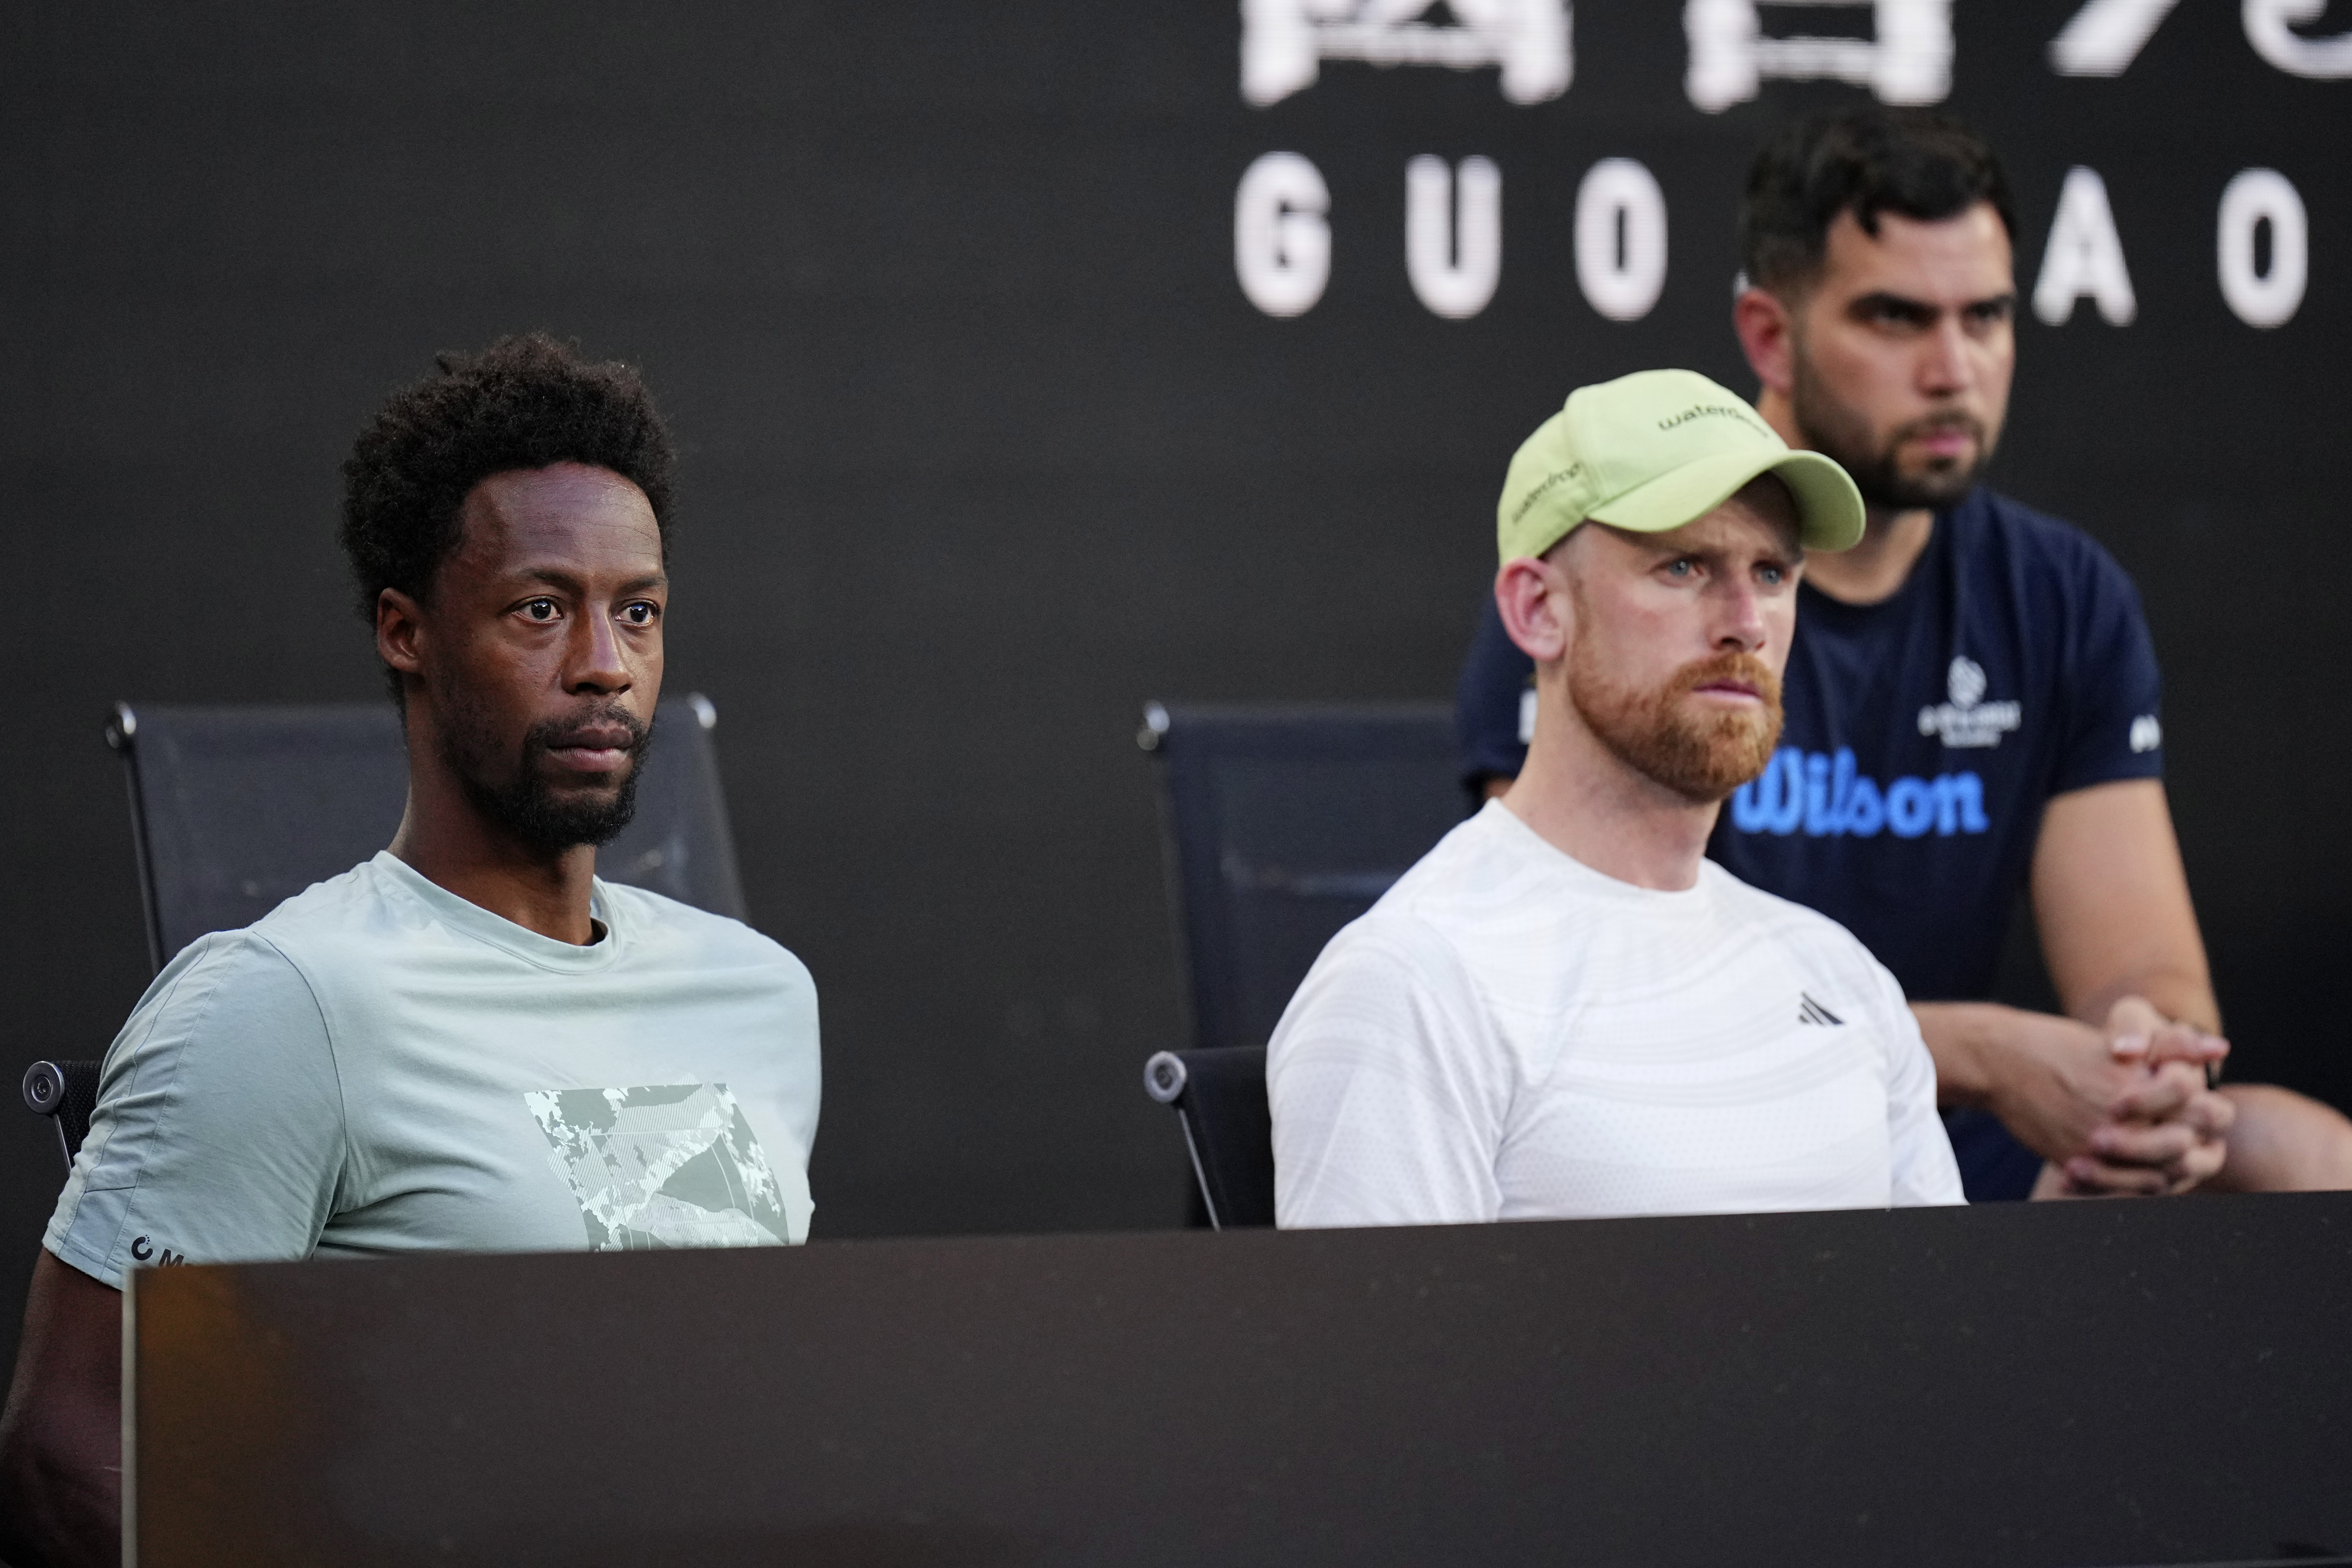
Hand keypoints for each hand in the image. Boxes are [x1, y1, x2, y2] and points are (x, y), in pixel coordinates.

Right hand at [1968, 1005, 2227, 1196]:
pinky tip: (2141, 1174)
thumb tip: (2219, 1049)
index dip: (2207, 1107)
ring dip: (2172, 1169)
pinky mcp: (2077, 1160)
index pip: (2201, 1102)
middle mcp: (2123, 1110)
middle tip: (2192, 1140)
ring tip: (2171, 1161)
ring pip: (2161, 1173)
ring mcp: (2099, 1139)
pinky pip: (2124, 1188)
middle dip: (2194, 1142)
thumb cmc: (2060, 1045)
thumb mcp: (2118, 1038)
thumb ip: (2171, 1045)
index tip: (2199, 1107)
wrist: (1999, 1062)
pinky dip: (2139, 1185)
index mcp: (2139, 1075)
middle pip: (2186, 1142)